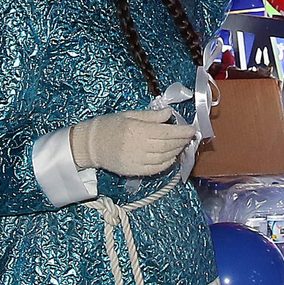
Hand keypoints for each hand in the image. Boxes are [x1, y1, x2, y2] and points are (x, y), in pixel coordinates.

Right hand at [70, 108, 193, 176]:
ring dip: (177, 151)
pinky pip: (156, 168)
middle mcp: (138, 146)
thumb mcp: (129, 114)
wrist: (91, 144)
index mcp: (137, 129)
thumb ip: (151, 116)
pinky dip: (167, 163)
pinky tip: (172, 156)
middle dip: (182, 141)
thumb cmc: (109, 125)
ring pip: (164, 158)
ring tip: (182, 144)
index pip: (166, 132)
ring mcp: (137, 160)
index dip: (182, 132)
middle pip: (168, 146)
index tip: (192, 129)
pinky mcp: (134, 171)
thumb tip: (169, 114)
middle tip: (190, 136)